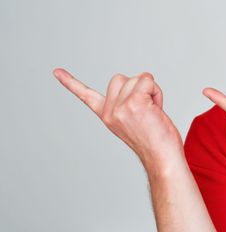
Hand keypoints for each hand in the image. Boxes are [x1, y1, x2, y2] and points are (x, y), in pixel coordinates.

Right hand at [53, 68, 182, 170]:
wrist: (162, 158)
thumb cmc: (156, 143)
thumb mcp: (135, 122)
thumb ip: (129, 104)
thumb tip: (141, 86)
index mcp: (107, 116)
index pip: (86, 96)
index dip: (71, 83)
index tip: (57, 72)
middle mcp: (110, 112)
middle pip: (121, 79)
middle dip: (137, 88)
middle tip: (147, 109)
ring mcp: (121, 107)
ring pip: (137, 78)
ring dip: (151, 90)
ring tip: (153, 111)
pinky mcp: (135, 103)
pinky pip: (148, 80)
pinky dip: (156, 91)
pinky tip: (157, 109)